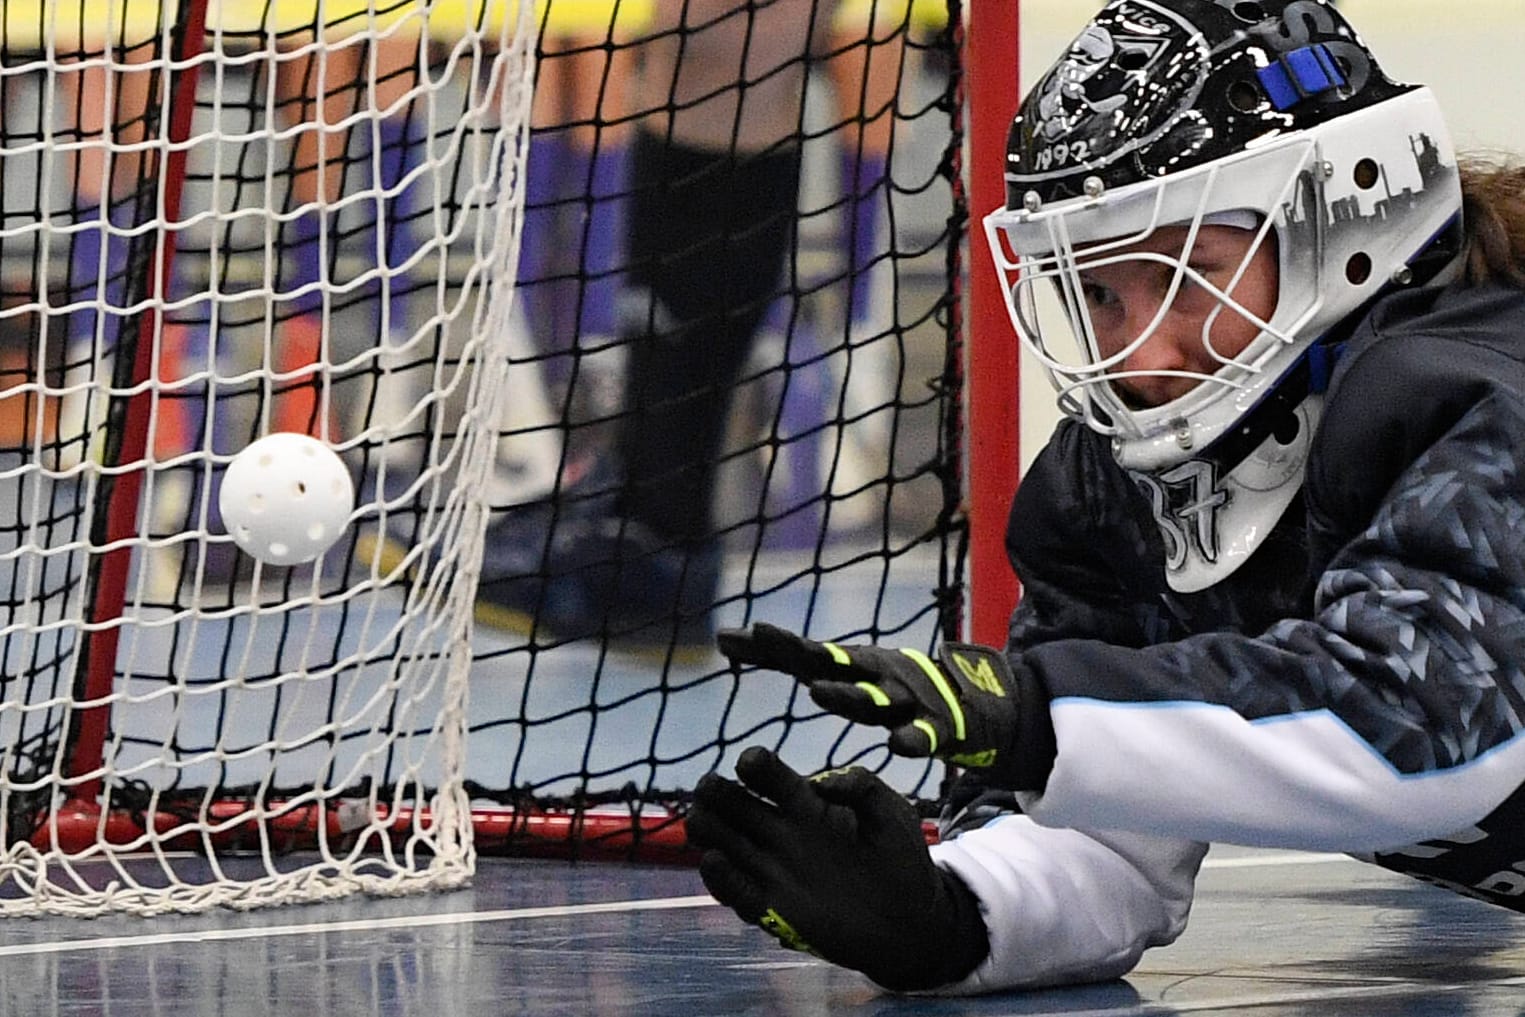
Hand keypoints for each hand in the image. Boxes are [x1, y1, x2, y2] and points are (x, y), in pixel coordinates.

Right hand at [686, 746, 988, 991]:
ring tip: (704, 823)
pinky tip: (715, 861)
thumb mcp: (891, 812)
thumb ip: (862, 787)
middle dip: (718, 793)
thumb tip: (822, 782)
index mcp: (805, 802)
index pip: (768, 775)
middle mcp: (781, 832)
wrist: (910, 921)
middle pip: (733, 805)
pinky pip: (737, 891)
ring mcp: (773, 870)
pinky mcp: (773, 909)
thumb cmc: (900, 858)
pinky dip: (722, 878)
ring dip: (709, 830)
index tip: (750, 763)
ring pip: (724, 843)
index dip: (754, 765)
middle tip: (711, 789)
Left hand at [717, 622, 1051, 789]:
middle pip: (834, 663)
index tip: (731, 638)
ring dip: (846, 696)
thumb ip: (791, 657)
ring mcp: (909, 699)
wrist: (973, 701)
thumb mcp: (841, 670)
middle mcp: (877, 675)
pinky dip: (913, 739)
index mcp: (852, 665)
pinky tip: (899, 746)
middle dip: (800, 654)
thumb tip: (727, 638)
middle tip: (766, 640)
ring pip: (874, 699)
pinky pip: (925, 735)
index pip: (804, 653)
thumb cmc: (891, 687)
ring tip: (818, 692)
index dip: (769, 646)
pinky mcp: (939, 727)